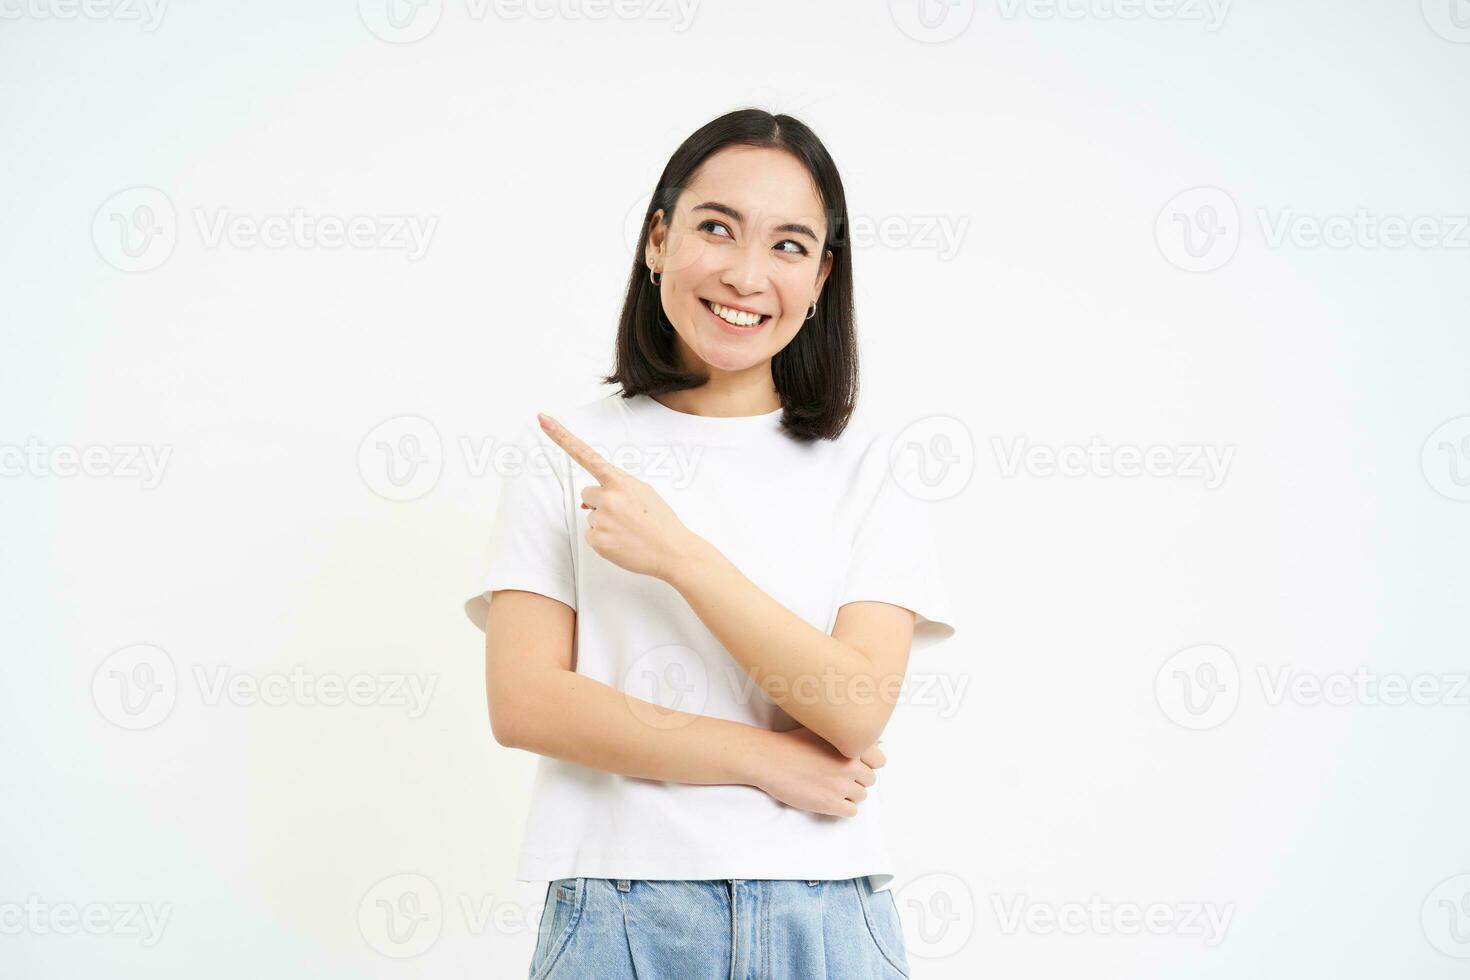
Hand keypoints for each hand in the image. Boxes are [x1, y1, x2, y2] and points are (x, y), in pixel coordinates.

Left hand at [537, 412, 699, 581]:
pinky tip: (621, 542)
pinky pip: (590, 535)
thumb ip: (615, 488)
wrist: (673, 551)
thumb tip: (584, 503)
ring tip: (627, 530)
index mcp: (620, 481)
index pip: (586, 454)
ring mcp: (601, 519)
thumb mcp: (643, 493)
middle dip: (599, 503)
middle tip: (625, 515)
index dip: (562, 437)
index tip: (543, 420)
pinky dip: (603, 539)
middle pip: (586, 494)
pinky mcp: (597, 540)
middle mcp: (607, 497)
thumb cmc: (659, 521)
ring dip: (604, 522)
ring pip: (589, 515)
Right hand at [751, 727, 884, 817]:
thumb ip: (847, 736)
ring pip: (862, 796)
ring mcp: (841, 785)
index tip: (854, 765)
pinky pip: (851, 811)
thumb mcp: (822, 731)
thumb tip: (876, 742)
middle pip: (870, 779)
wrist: (768, 759)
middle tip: (837, 777)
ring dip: (849, 794)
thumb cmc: (792, 742)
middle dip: (857, 779)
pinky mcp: (830, 803)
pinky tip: (828, 799)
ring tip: (830, 787)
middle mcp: (850, 765)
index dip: (867, 764)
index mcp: (851, 745)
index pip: (880, 761)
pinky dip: (843, 807)